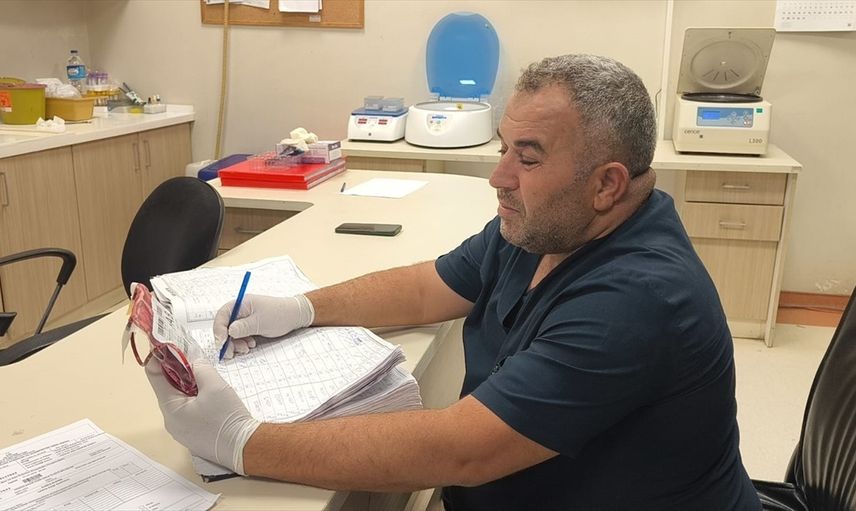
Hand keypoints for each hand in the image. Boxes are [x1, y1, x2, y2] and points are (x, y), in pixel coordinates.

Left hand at [145, 351, 259, 473]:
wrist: (244, 447)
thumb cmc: (227, 417)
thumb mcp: (215, 386)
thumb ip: (200, 368)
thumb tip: (193, 361)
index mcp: (170, 408)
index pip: (154, 375)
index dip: (160, 357)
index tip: (170, 344)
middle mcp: (170, 421)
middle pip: (167, 388)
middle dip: (179, 371)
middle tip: (196, 360)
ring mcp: (181, 430)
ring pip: (179, 400)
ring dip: (189, 386)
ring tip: (207, 379)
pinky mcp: (192, 435)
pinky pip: (187, 411)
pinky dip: (195, 399)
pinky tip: (210, 397)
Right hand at [213, 294, 314, 358]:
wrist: (295, 316)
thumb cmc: (279, 315)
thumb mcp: (260, 322)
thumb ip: (243, 327)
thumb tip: (228, 331)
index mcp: (241, 304)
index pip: (222, 315)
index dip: (219, 330)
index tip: (222, 343)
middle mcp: (240, 311)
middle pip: (224, 326)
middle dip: (226, 340)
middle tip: (231, 353)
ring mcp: (245, 319)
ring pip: (231, 334)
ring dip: (235, 343)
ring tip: (246, 348)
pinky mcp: (249, 327)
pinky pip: (240, 336)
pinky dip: (242, 343)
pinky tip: (251, 345)